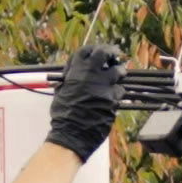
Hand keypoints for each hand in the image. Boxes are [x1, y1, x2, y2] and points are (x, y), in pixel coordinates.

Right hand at [46, 44, 125, 160]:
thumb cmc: (63, 115)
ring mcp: (104, 87)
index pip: (87, 51)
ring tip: (118, 75)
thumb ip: (69, 80)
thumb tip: (71, 74)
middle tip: (114, 55)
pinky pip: (120, 91)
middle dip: (111, 53)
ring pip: (119, 72)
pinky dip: (118, 92)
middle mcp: (92, 76)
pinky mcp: (113, 100)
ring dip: (119, 72)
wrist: (71, 134)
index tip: (98, 51)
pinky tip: (114, 96)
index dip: (94, 49)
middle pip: (106, 54)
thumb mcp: (61, 92)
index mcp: (76, 72)